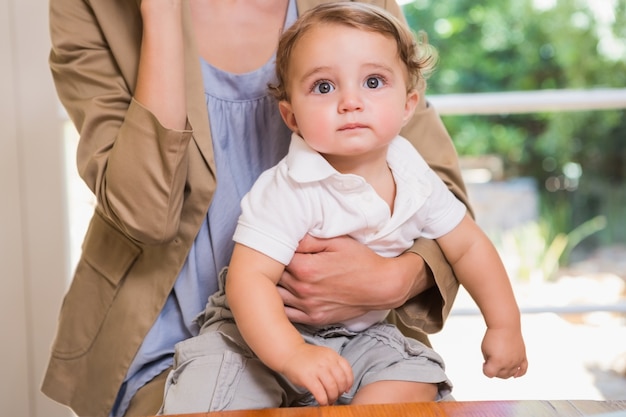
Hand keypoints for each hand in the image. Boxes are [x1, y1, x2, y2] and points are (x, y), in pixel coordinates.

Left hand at [278, 234, 426, 325]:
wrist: (380, 287)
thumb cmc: (360, 260)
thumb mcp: (336, 241)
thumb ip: (308, 239)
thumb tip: (286, 235)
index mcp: (304, 268)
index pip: (273, 257)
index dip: (269, 251)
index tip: (268, 247)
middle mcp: (302, 289)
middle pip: (270, 278)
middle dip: (266, 268)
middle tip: (264, 260)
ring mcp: (307, 306)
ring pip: (274, 298)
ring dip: (269, 288)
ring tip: (269, 278)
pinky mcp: (313, 318)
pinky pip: (286, 315)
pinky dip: (278, 306)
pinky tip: (278, 296)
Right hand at [280, 343, 352, 405]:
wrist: (290, 353)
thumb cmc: (307, 357)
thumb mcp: (324, 356)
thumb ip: (334, 365)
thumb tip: (344, 384)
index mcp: (332, 355)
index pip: (347, 370)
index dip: (349, 383)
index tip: (346, 389)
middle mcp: (327, 361)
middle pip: (341, 381)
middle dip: (340, 392)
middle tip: (335, 396)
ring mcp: (317, 369)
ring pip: (332, 388)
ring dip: (332, 398)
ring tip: (328, 400)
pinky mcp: (308, 377)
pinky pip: (320, 393)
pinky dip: (323, 400)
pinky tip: (322, 402)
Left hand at [481, 327, 527, 378]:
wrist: (505, 325)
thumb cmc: (493, 336)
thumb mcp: (484, 349)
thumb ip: (488, 361)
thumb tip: (495, 368)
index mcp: (497, 362)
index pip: (489, 374)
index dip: (485, 368)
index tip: (484, 361)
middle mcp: (508, 363)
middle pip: (500, 375)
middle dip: (494, 370)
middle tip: (491, 360)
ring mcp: (517, 360)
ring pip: (511, 374)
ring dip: (504, 371)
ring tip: (500, 362)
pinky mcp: (523, 356)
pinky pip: (523, 369)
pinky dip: (520, 373)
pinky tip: (516, 375)